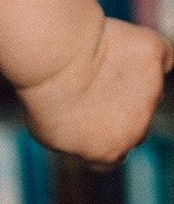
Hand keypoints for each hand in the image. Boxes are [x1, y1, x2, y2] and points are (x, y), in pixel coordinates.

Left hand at [18, 18, 171, 167]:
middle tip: (90, 89)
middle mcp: (138, 130)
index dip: (100, 136)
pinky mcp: (155, 58)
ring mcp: (152, 93)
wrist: (54, 58)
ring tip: (95, 64)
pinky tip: (123, 48)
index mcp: (110, 153)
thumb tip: (85, 136)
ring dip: (130, 83)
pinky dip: (147, 55)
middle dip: (119, 112)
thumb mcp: (47, 133)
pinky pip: (160, 58)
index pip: (114, 154)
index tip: (84, 119)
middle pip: (136, 126)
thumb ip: (75, 142)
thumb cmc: (43, 94)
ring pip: (149, 91)